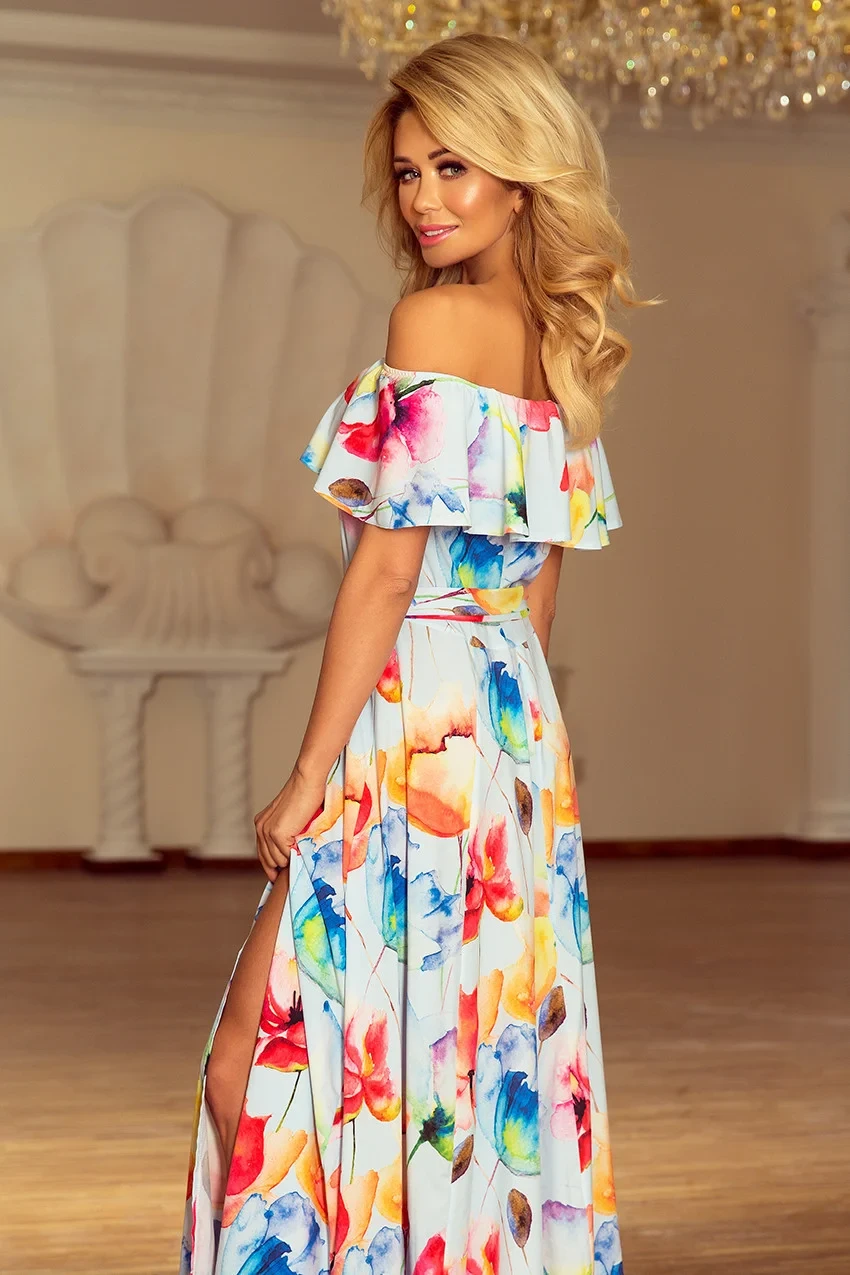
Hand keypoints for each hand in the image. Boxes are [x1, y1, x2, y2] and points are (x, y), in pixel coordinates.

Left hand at [254, 764, 327, 882]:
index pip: (262, 853)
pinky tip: (303, 850)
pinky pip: (286, 857)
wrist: (307, 782)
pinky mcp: (277, 835)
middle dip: (280, 867)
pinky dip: (295, 856)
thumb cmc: (305, 796)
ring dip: (290, 861)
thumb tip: (292, 853)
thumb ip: (286, 832)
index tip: (278, 876)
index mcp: (261, 824)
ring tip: (302, 857)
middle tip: (293, 871)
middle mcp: (260, 828)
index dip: (271, 866)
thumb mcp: (290, 817)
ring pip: (277, 861)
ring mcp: (267, 832)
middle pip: (268, 860)